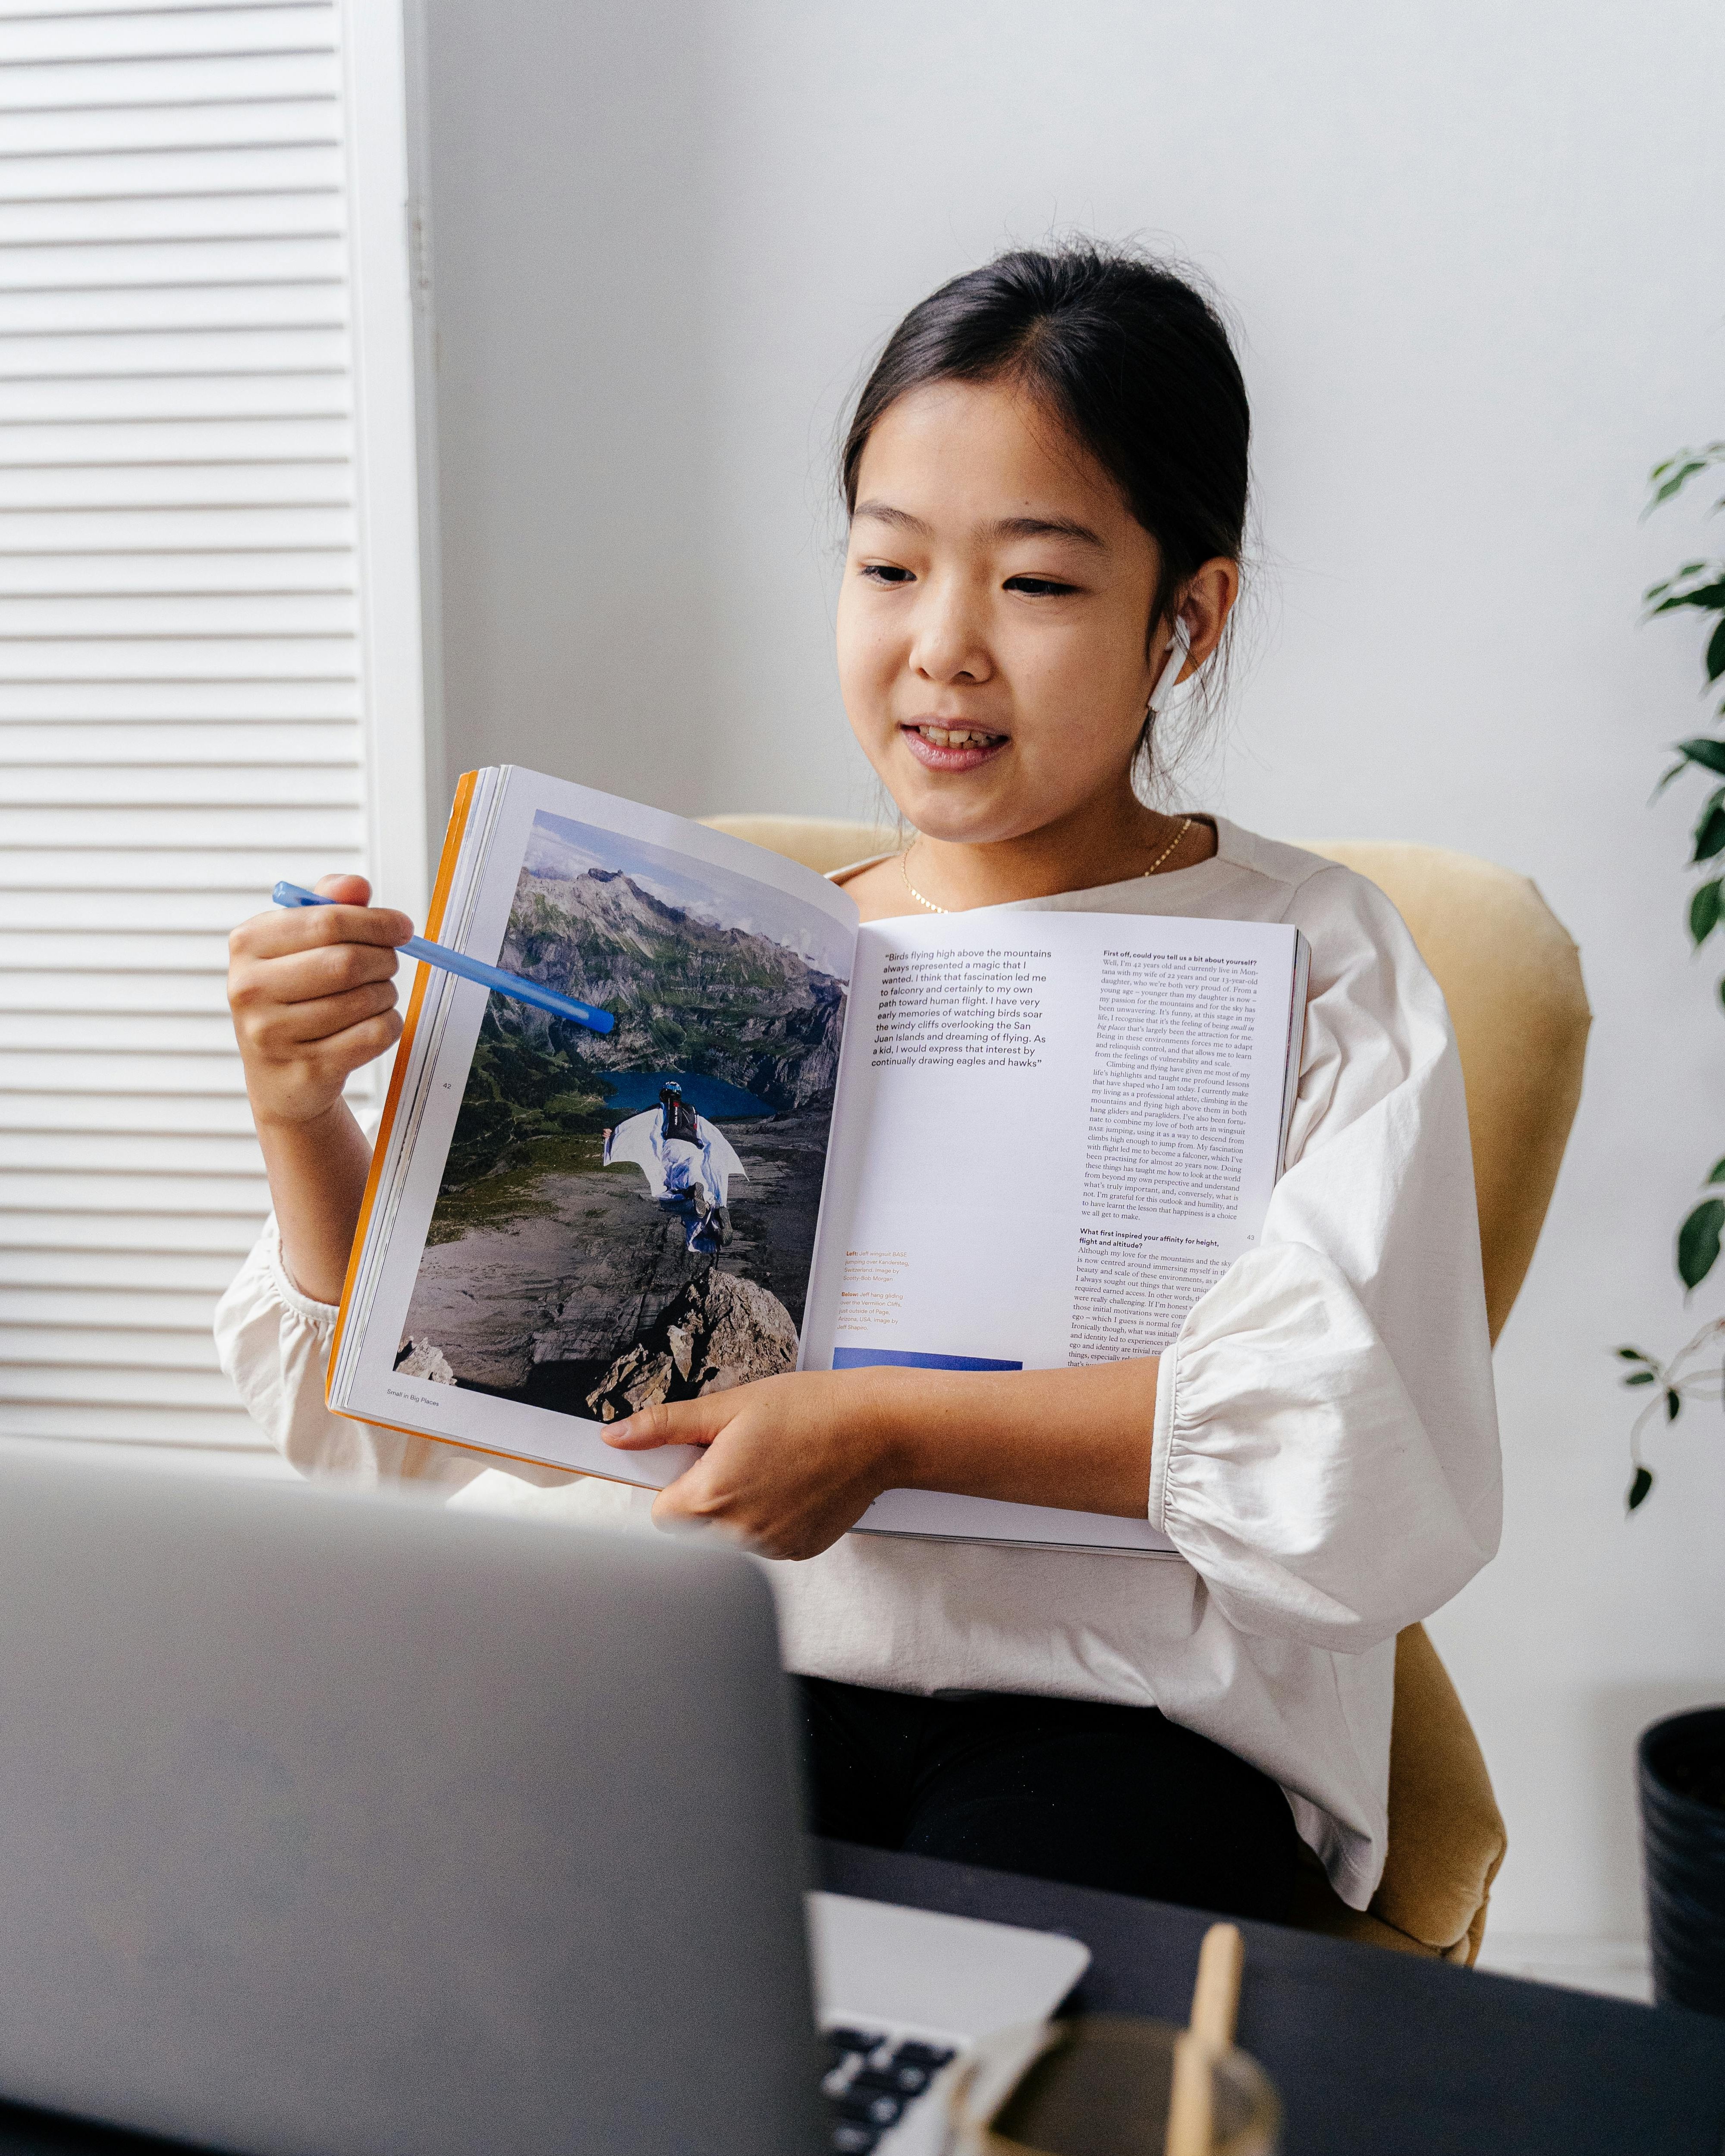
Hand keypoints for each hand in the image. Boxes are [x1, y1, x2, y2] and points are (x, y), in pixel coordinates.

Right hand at [227, 874, 412, 1128]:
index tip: (402, 927)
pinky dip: (388, 1024)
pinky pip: (375, 1034)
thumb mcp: (298, 944)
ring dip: (386, 995)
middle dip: (384, 960)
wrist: (279, 1078)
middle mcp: (250, 988)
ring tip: (373, 997)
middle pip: (348, 961)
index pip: (328, 919)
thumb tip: (356, 886)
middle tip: (389, 964)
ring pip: (366, 999)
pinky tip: (371, 1024)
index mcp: (247, 944)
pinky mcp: (306, 1069)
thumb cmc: (294, 998)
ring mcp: (273, 1034)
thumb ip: (329, 905)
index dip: (377, 921)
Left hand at [602, 1370, 900, 1559]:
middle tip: (738, 1457)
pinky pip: (763, 1542)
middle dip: (704, 1496)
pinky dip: (769, 1518)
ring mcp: (771, 1547)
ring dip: (737, 1510)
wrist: (878, 1430)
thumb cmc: (811, 1409)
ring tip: (771, 1466)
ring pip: (728, 1538)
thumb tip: (616, 1436)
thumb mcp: (731, 1406)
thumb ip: (666, 1425)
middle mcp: (739, 1533)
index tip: (699, 1459)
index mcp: (713, 1496)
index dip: (676, 1483)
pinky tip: (792, 1485)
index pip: (661, 1512)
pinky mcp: (798, 1551)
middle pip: (693, 1528)